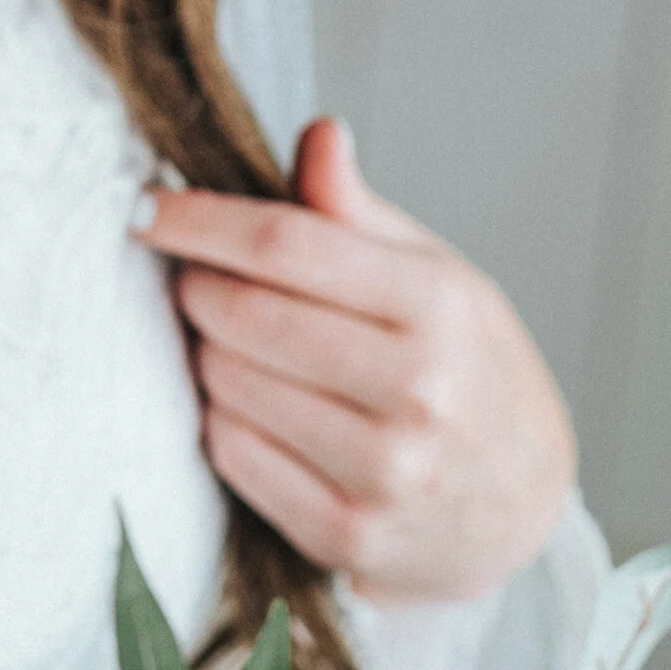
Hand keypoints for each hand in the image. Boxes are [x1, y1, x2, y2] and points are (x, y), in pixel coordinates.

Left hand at [137, 118, 575, 606]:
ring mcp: (383, 472)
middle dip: (196, 287)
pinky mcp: (346, 534)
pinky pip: (231, 455)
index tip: (145, 209)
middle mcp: (419, 391)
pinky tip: (251, 408)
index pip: (288, 243)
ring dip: (208, 355)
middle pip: (244, 315)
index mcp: (440, 306)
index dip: (200, 220)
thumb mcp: (440, 277)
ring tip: (236, 347)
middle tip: (195, 280)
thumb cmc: (471, 371)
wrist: (525, 507)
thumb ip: (361, 214)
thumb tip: (317, 134)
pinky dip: (221, 420)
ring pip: (227, 386)